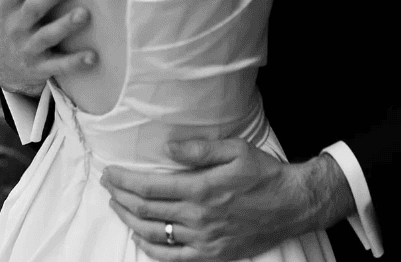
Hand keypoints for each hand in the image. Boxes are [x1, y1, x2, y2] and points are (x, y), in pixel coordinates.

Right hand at [0, 0, 96, 96]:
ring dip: (65, 25)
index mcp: (7, 4)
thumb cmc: (8, 20)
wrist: (1, 69)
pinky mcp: (39, 68)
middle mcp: (15, 25)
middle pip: (34, 7)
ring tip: (85, 14)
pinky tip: (93, 56)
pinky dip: (74, 62)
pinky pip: (58, 66)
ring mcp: (27, 48)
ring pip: (47, 36)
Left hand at [101, 139, 353, 260]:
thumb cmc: (263, 173)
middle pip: (147, 211)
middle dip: (121, 198)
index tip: (111, 173)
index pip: (150, 188)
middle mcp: (199, 218)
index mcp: (202, 189)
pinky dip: (151, 249)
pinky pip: (173, 258)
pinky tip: (141, 237)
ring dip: (130, 221)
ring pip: (155, 235)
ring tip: (118, 207)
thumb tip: (168, 149)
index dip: (125, 181)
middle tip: (108, 185)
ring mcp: (204, 240)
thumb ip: (198, 150)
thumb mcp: (234, 150)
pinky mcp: (212, 255)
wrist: (291, 205)